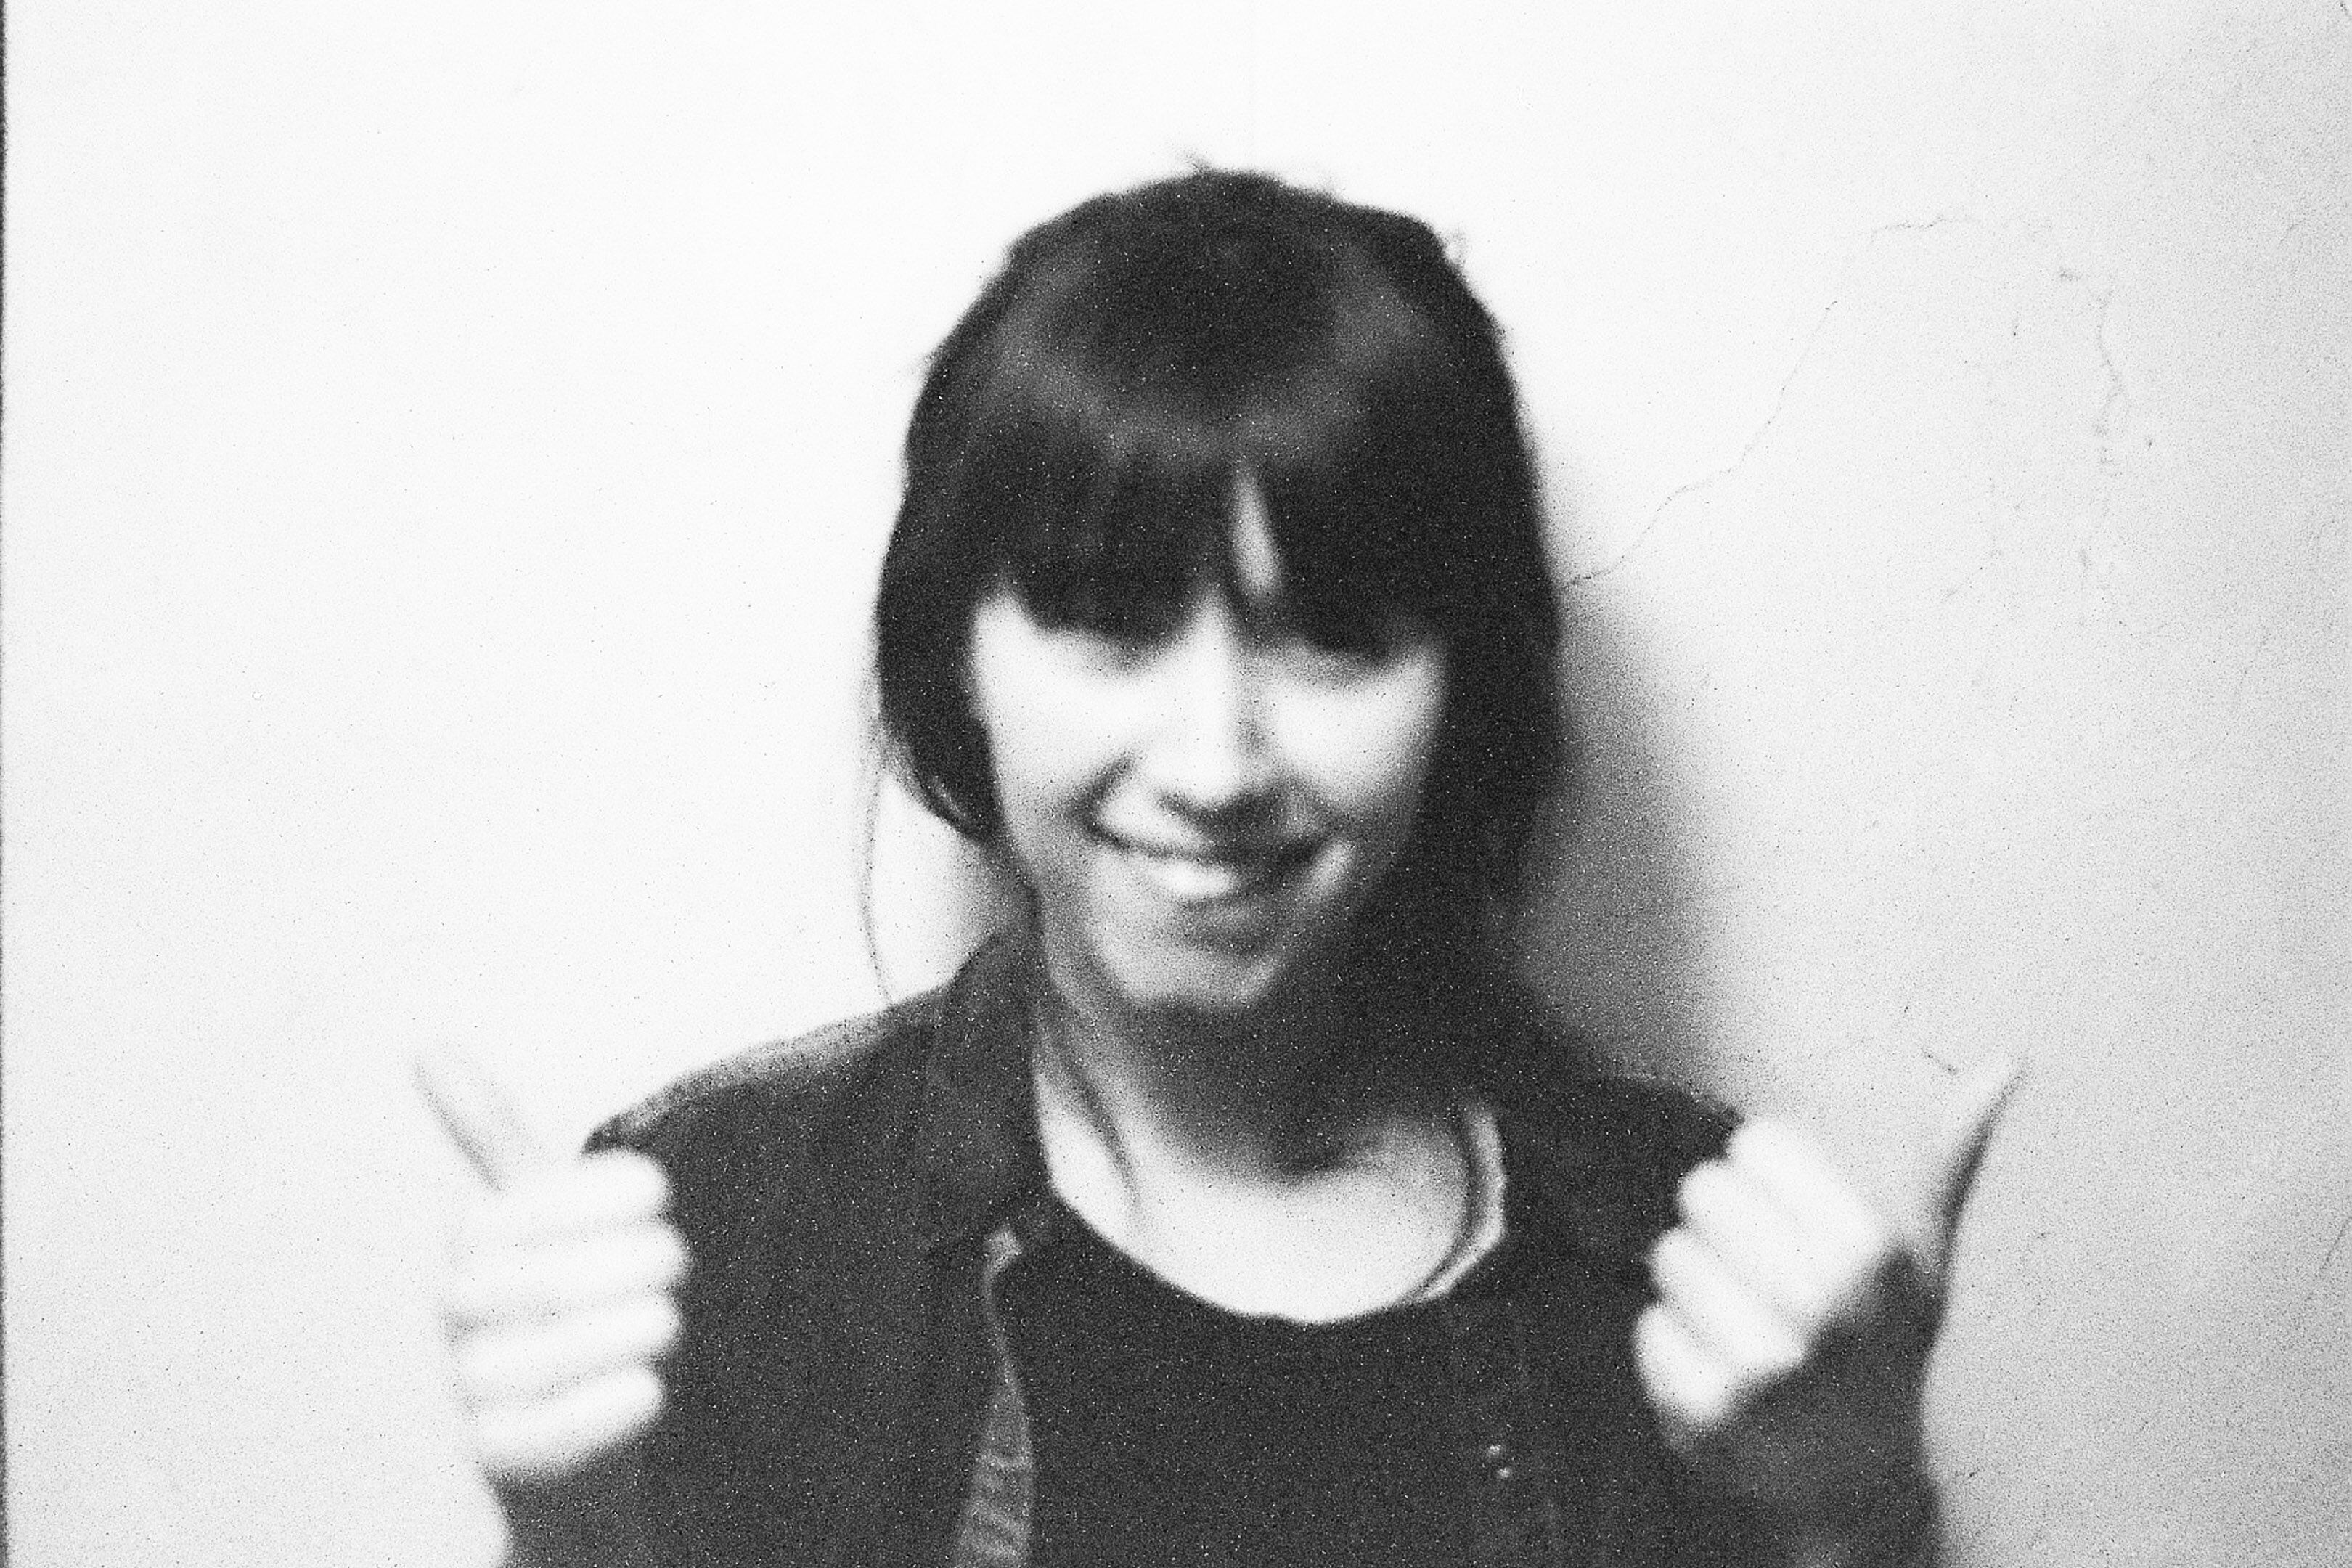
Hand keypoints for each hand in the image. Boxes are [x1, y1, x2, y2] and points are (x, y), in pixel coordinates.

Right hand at [418, 1050, 686, 1567]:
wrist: (561, 1440)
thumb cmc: (558, 1302)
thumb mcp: (535, 1215)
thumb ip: (491, 1135)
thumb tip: (426, 1043)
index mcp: (468, 1241)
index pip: (538, 1198)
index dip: (614, 1194)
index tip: (654, 1198)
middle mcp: (457, 1313)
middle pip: (568, 1272)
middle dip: (644, 1262)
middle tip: (669, 1267)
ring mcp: (472, 1388)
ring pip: (577, 1345)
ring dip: (643, 1330)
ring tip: (658, 1326)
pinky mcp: (501, 1462)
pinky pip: (566, 1429)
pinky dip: (623, 1403)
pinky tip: (645, 1390)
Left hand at [1634, 1059, 2020, 1566]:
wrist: (1857, 1485)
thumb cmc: (1884, 1347)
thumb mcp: (1923, 1256)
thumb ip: (1947, 1157)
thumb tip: (2007, 1060)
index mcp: (1873, 1251)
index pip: (1755, 1142)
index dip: (1768, 1179)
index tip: (1799, 1227)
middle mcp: (1822, 1306)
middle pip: (1703, 1191)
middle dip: (1727, 1230)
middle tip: (1770, 1284)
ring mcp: (1762, 1364)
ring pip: (1668, 1254)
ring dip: (1697, 1287)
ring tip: (1749, 1328)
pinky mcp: (1706, 1411)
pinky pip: (1648, 1325)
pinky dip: (1673, 1346)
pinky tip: (1723, 1374)